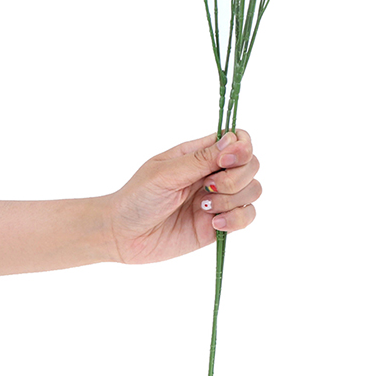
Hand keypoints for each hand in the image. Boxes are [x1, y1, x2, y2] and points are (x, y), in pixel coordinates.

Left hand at [105, 130, 260, 264]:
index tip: (225, 161)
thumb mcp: (165, 173)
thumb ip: (200, 159)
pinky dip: (236, 220)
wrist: (122, 235)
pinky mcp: (219, 224)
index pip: (237, 140)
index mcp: (199, 154)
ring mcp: (219, 199)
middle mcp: (213, 174)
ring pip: (253, 190)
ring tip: (204, 207)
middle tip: (208, 187)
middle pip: (251, 165)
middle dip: (236, 177)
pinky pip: (247, 217)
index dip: (241, 147)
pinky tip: (213, 224)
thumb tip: (233, 140)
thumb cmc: (137, 198)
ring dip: (233, 199)